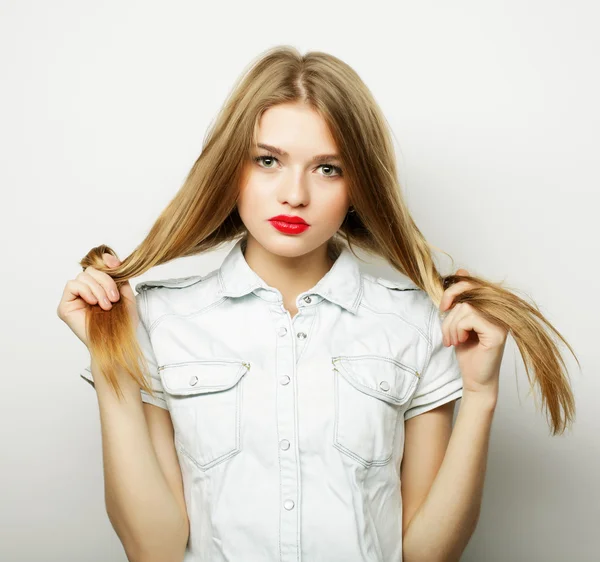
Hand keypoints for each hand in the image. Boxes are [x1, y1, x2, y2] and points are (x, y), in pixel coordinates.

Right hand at [57, 253, 137, 348]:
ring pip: (82, 277)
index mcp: (98, 288)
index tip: (116, 265)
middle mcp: (84, 292)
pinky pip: (72, 285)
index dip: (105, 263)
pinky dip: (86, 291)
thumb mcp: (125, 293)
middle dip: (105, 281)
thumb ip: (117, 275)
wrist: (118, 342)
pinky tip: (94, 303)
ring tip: (106, 305)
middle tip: (114, 298)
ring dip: (98, 289)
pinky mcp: (64, 306)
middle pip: (90, 270)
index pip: (97, 267)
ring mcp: (73, 299)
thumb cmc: (123, 322)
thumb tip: (109, 257)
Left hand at [440, 268, 507, 396]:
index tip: (443, 307)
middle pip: (468, 291)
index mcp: (493, 305)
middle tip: (443, 323)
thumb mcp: (458, 319)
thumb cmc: (467, 350)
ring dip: (450, 325)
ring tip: (453, 340)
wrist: (475, 378)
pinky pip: (469, 318)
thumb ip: (461, 298)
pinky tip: (460, 342)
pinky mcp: (497, 332)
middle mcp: (501, 310)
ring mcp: (501, 321)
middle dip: (449, 307)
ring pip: (465, 307)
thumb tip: (461, 270)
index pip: (472, 283)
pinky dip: (457, 330)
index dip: (453, 290)